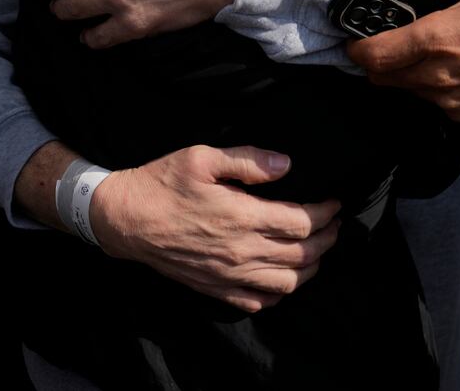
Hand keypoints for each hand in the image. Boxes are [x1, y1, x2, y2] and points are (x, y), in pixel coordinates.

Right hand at [90, 145, 341, 312]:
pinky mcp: (214, 288)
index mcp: (242, 216)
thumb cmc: (161, 183)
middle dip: (328, 240)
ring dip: (311, 268)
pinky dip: (278, 293)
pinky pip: (257, 301)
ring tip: (318, 251)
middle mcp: (240, 251)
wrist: (124, 219)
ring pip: (286, 283)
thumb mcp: (201, 157)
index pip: (302, 221)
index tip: (335, 203)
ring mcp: (228, 274)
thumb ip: (247, 160)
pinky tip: (282, 278)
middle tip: (335, 225)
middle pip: (302, 255)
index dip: (325, 213)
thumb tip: (286, 165)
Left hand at [347, 0, 459, 118]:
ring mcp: (451, 98)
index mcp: (437, 39)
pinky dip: (430, 85)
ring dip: (404, 72)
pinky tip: (449, 63)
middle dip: (377, 59)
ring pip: (406, 89)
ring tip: (421, 47)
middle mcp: (437, 75)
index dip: (356, 45)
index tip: (356, 34)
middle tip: (387, 37)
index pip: (372, 55)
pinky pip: (433, 100)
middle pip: (382, 76)